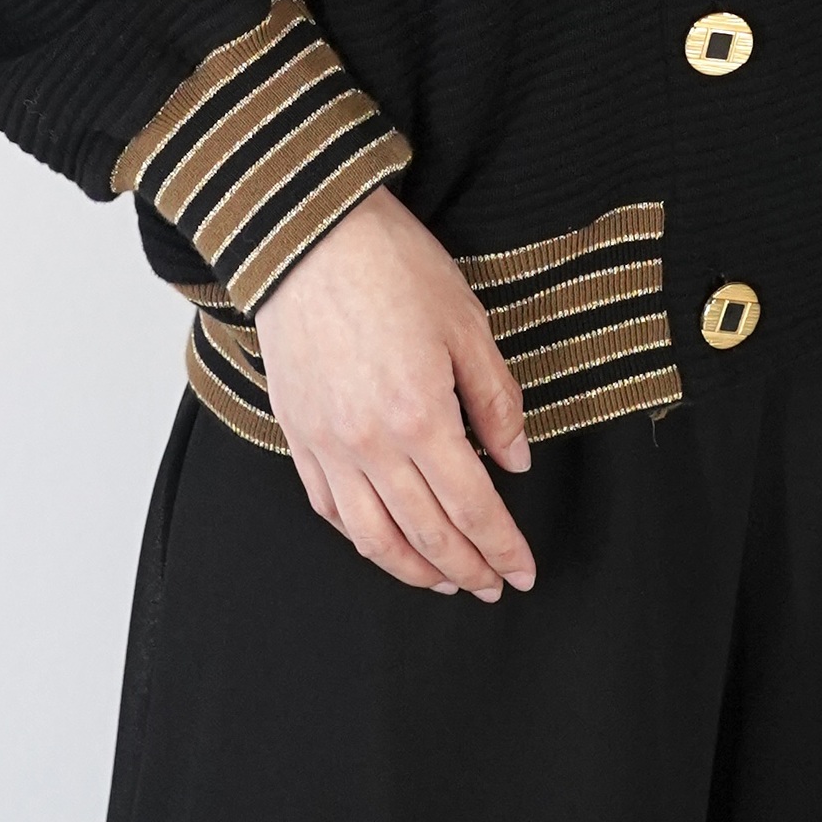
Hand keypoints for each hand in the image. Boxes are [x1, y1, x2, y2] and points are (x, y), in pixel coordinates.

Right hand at [253, 186, 537, 599]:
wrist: (308, 236)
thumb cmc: (391, 267)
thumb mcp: (466, 324)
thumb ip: (496, 400)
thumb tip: (515, 460)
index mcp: (421, 418)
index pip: (473, 508)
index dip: (503, 548)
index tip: (524, 570)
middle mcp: (370, 445)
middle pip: (426, 534)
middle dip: (467, 569)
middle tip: (493, 585)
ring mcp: (327, 444)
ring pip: (372, 536)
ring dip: (413, 570)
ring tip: (444, 581)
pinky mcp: (297, 433)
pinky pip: (328, 506)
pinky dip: (359, 536)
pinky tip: (382, 541)